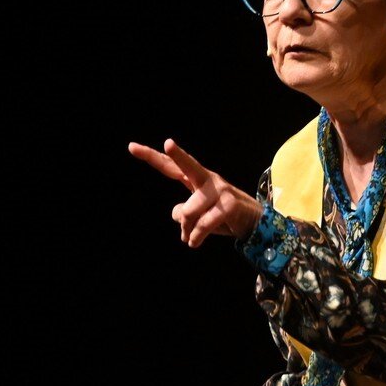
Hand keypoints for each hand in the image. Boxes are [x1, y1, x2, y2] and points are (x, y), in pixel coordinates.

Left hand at [128, 138, 262, 246]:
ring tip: (189, 238)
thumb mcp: (198, 216)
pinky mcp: (229, 205)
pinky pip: (203, 224)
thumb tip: (179, 215)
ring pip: (189, 211)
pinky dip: (196, 237)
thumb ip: (183, 213)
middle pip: (189, 165)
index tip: (131, 147)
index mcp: (197, 180)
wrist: (254, 224)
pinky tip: (194, 242)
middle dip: (177, 155)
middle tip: (167, 143)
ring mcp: (220, 191)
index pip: (172, 167)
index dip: (152, 157)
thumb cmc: (222, 216)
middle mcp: (208, 180)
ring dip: (186, 229)